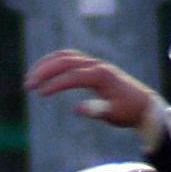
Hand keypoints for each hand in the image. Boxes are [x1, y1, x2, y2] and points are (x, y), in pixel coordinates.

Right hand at [24, 50, 157, 129]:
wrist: (142, 103)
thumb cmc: (128, 111)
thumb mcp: (114, 115)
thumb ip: (97, 111)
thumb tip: (76, 107)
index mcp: (101, 76)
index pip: (73, 76)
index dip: (56, 84)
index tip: (41, 94)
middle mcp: (96, 65)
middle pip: (65, 61)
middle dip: (45, 71)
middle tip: (28, 85)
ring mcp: (93, 63)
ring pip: (65, 57)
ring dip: (46, 65)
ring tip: (30, 78)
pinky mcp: (91, 66)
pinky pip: (69, 59)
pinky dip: (54, 63)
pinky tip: (43, 73)